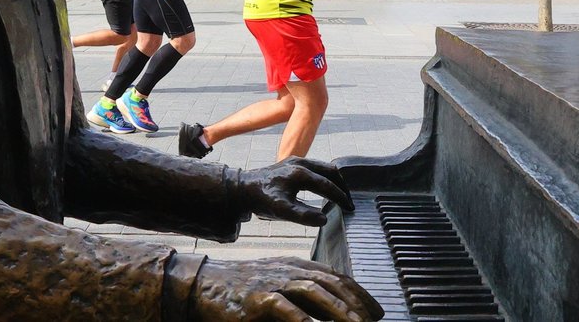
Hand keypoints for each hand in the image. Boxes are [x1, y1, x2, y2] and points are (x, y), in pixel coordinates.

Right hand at [190, 257, 383, 320]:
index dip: (359, 293)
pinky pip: (285, 309)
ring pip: (315, 293)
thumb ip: (300, 296)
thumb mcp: (274, 286)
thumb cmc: (239, 290)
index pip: (335, 277)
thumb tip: (325, 312)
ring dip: (340, 312)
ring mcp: (272, 282)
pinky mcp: (257, 298)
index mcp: (294, 266)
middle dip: (357, 304)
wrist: (201, 284)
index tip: (377, 311)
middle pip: (332, 284)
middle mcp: (288, 270)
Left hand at [239, 157, 353, 225]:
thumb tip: (324, 218)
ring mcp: (296, 160)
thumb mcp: (282, 211)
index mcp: (301, 174)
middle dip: (342, 186)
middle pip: (330, 170)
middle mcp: (301, 163)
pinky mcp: (291, 161)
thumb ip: (304, 216)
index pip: (328, 185)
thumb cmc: (262, 200)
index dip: (340, 198)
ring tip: (339, 194)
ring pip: (323, 166)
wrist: (242, 188)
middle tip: (348, 201)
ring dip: (334, 179)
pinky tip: (323, 186)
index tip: (349, 208)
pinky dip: (324, 175)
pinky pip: (315, 165)